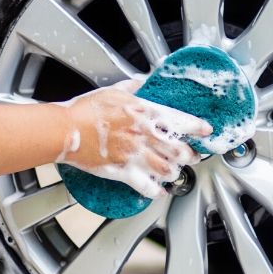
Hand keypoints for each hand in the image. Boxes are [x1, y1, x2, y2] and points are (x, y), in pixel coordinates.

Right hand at [56, 80, 211, 197]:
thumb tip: (144, 82)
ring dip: (175, 172)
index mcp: (145, 113)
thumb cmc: (86, 110)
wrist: (65, 129)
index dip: (198, 128)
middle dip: (191, 156)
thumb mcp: (114, 91)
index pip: (181, 121)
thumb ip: (133, 87)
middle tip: (193, 156)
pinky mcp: (123, 172)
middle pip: (180, 150)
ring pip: (168, 170)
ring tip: (176, 172)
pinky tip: (159, 191)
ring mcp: (135, 155)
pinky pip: (146, 186)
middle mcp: (144, 135)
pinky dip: (156, 191)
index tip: (206, 131)